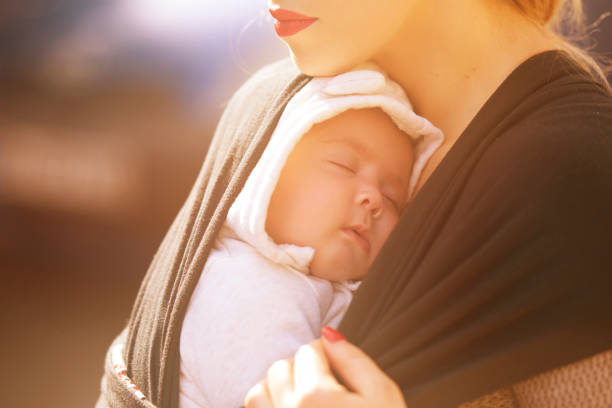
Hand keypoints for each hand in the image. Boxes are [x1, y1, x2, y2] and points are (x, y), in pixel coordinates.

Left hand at [244, 326, 406, 407]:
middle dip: (300, 368)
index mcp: (316, 397)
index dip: (325, 354)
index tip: (337, 367)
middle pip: (279, 367)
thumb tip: (328, 333)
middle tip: (324, 383)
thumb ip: (355, 360)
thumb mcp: (383, 396)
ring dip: (277, 388)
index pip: (308, 351)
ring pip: (258, 392)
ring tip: (302, 398)